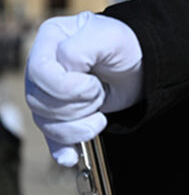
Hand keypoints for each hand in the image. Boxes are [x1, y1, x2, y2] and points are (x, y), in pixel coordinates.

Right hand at [25, 12, 142, 165]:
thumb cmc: (127, 46)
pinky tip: (71, 156)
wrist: (143, 64)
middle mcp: (44, 65)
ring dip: (78, 125)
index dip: (68, 87)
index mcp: (51, 40)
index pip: (41, 73)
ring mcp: (50, 91)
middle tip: (100, 93)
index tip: (94, 83)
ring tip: (100, 112)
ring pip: (46, 121)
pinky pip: (53, 136)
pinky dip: (62, 148)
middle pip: (40, 101)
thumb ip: (79, 50)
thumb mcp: (110, 37)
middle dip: (77, 105)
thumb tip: (62, 71)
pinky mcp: (62, 113)